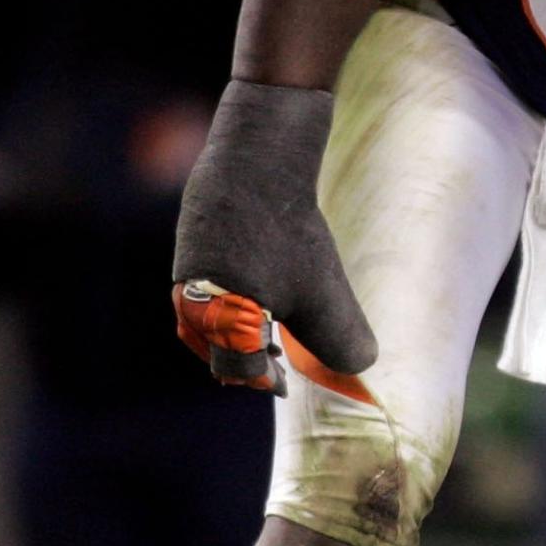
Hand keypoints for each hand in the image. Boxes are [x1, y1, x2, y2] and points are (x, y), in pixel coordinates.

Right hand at [170, 81, 377, 392]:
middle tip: (278, 360)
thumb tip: (356, 373)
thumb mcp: (326, 298)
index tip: (287, 381)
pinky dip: (232, 304)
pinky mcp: (193, 248)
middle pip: (218, 350)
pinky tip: (262, 295)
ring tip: (273, 334)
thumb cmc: (289, 237)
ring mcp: (188, 273)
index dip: (268, 379)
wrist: (255, 164)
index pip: (240, 370)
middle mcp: (193, 301)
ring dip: (241, 334)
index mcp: (220, 322)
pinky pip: (207, 292)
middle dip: (250, 360)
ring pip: (210, 323)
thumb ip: (341, 344)